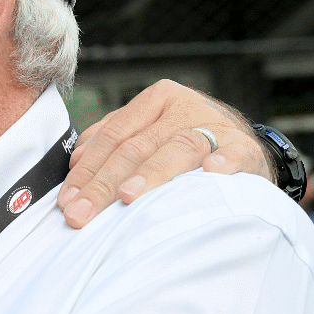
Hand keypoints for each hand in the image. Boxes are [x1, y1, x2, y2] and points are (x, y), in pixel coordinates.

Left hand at [58, 80, 271, 226]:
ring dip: (151, 173)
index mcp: (156, 101)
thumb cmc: (185, 144)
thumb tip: (77, 162)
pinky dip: (223, 162)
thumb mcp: (148, 134)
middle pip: (135, 147)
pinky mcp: (245, 147)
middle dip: (104, 184)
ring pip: (176, 149)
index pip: (111, 136)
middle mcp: (184, 108)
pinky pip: (233, 154)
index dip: (86, 170)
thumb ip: (111, 141)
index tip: (67, 201)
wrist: (245, 148)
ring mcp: (216, 126)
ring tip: (128, 195)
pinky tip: (210, 173)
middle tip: (82, 213)